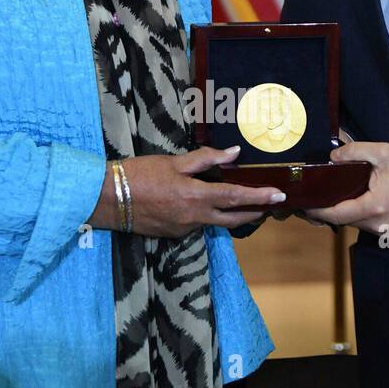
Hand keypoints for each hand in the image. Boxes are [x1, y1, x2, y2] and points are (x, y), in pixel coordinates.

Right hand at [91, 145, 284, 237]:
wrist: (108, 200)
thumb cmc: (140, 175)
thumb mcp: (174, 162)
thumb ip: (206, 159)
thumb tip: (233, 153)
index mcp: (197, 196)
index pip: (237, 198)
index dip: (261, 197)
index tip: (280, 196)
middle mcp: (195, 218)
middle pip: (234, 218)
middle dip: (254, 212)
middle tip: (269, 205)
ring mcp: (185, 229)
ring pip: (216, 223)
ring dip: (230, 214)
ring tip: (240, 201)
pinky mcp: (175, 234)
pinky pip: (198, 224)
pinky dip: (206, 215)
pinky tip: (201, 204)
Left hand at [303, 143, 388, 236]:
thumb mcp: (383, 152)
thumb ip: (355, 151)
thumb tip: (332, 158)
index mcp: (374, 206)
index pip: (336, 214)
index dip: (317, 211)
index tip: (303, 205)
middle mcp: (378, 225)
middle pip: (344, 221)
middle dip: (329, 210)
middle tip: (315, 197)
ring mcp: (386, 232)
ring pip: (355, 224)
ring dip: (345, 212)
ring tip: (335, 196)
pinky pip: (367, 226)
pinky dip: (359, 215)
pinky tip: (356, 201)